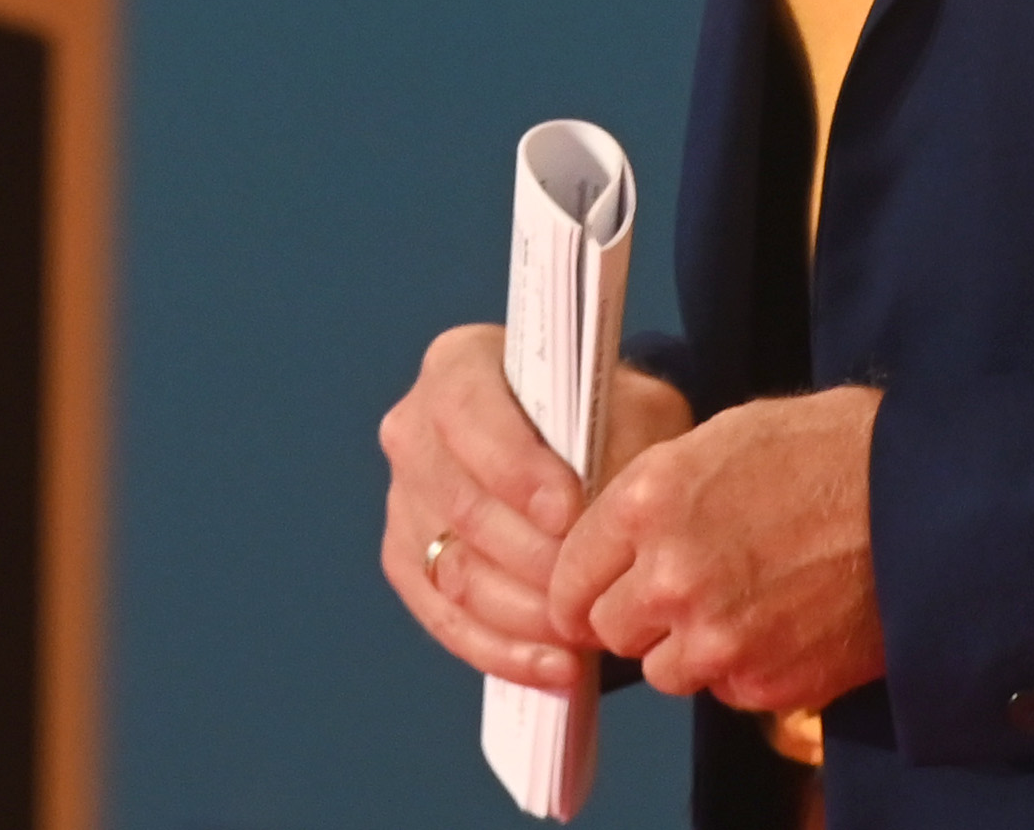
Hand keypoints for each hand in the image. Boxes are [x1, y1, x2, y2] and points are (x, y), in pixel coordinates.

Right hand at [380, 331, 694, 690]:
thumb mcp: (631, 403)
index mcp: (458, 365)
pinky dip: (503, 650)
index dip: (515, 467)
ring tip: (582, 638)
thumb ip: (620, 437)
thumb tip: (603, 501)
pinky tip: (556, 667)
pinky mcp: (407, 563)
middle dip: (530, 558)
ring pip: (453, 570)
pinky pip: (445, 620)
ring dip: (522, 614)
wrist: (581, 450)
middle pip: (461, 504)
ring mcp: (402, 500)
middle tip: (587, 593)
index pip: (468, 413)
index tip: (570, 511)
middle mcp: (413, 430)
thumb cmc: (607, 417)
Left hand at [549, 385, 884, 714]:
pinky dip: (741, 667)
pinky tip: (778, 619)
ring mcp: (717, 638)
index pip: (570, 573)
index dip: (584, 581)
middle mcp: (670, 576)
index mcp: (650, 501)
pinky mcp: (764, 683)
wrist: (918, 500)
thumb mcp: (723, 436)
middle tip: (679, 587)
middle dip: (636, 613)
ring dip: (686, 646)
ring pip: (663, 669)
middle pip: (609, 629)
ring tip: (739, 600)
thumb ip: (657, 493)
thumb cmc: (828, 450)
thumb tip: (619, 537)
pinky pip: (724, 690)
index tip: (598, 586)